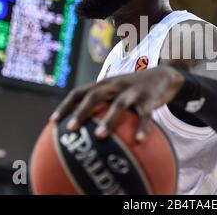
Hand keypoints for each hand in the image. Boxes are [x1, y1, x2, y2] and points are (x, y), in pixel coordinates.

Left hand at [50, 66, 184, 141]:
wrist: (163, 74)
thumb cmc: (134, 89)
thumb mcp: (117, 90)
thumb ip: (102, 104)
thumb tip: (85, 131)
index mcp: (105, 84)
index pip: (80, 92)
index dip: (66, 105)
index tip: (53, 122)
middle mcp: (116, 85)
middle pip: (95, 95)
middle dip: (81, 111)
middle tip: (71, 128)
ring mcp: (133, 91)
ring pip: (119, 104)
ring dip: (108, 120)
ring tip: (100, 136)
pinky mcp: (149, 98)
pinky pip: (145, 115)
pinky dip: (142, 127)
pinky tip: (139, 141)